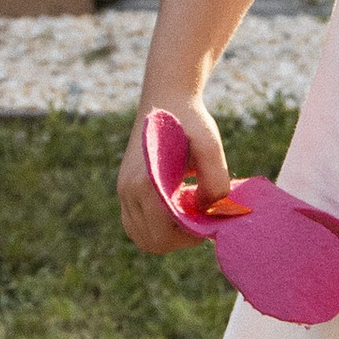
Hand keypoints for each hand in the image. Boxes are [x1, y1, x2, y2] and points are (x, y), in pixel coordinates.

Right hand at [118, 93, 229, 253]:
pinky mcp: (124, 188)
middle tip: (199, 218)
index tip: (208, 221)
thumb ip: (215, 181)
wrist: (166, 97)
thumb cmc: (191, 120)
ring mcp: (122, 190)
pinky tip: (176, 204)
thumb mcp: (211, 145)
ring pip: (140, 236)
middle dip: (179, 239)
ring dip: (166, 234)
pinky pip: (135, 223)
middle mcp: (128, 190)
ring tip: (187, 210)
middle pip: (150, 242)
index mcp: (145, 183)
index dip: (189, 238)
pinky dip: (155, 225)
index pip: (162, 236)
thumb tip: (206, 210)